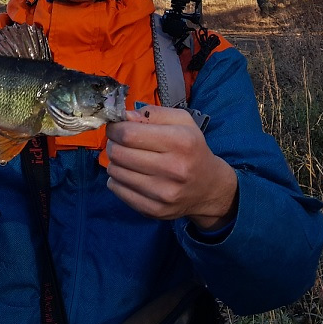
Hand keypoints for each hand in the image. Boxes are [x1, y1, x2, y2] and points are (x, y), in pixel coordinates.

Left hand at [105, 105, 238, 230]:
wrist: (208, 188)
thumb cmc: (192, 149)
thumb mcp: (182, 122)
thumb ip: (153, 113)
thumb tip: (124, 117)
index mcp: (181, 142)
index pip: (129, 134)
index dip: (115, 128)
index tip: (116, 127)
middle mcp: (173, 169)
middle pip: (119, 153)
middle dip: (113, 144)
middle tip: (120, 143)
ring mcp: (163, 193)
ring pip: (115, 172)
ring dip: (116, 162)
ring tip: (128, 159)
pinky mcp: (153, 210)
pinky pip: (117, 190)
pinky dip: (118, 180)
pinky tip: (131, 175)